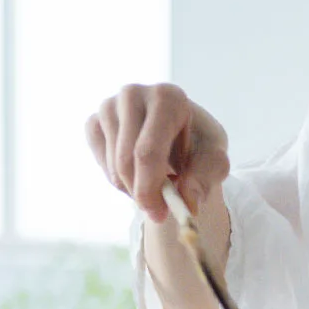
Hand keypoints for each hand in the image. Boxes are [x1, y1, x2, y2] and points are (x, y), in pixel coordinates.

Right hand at [85, 83, 230, 220]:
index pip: (147, 151)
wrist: (180, 135)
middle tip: (158, 212)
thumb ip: (207, 176)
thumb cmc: (199, 146)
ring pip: (113, 166)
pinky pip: (100, 162)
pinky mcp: (94, 121)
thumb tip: (187, 198)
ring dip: (133, 187)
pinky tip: (138, 172)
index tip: (159, 214)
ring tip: (156, 182)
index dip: (150, 188)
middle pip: (126, 161)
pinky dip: (118, 178)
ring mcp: (109, 106)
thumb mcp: (214, 160)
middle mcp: (133, 94)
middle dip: (142, 194)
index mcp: (168, 97)